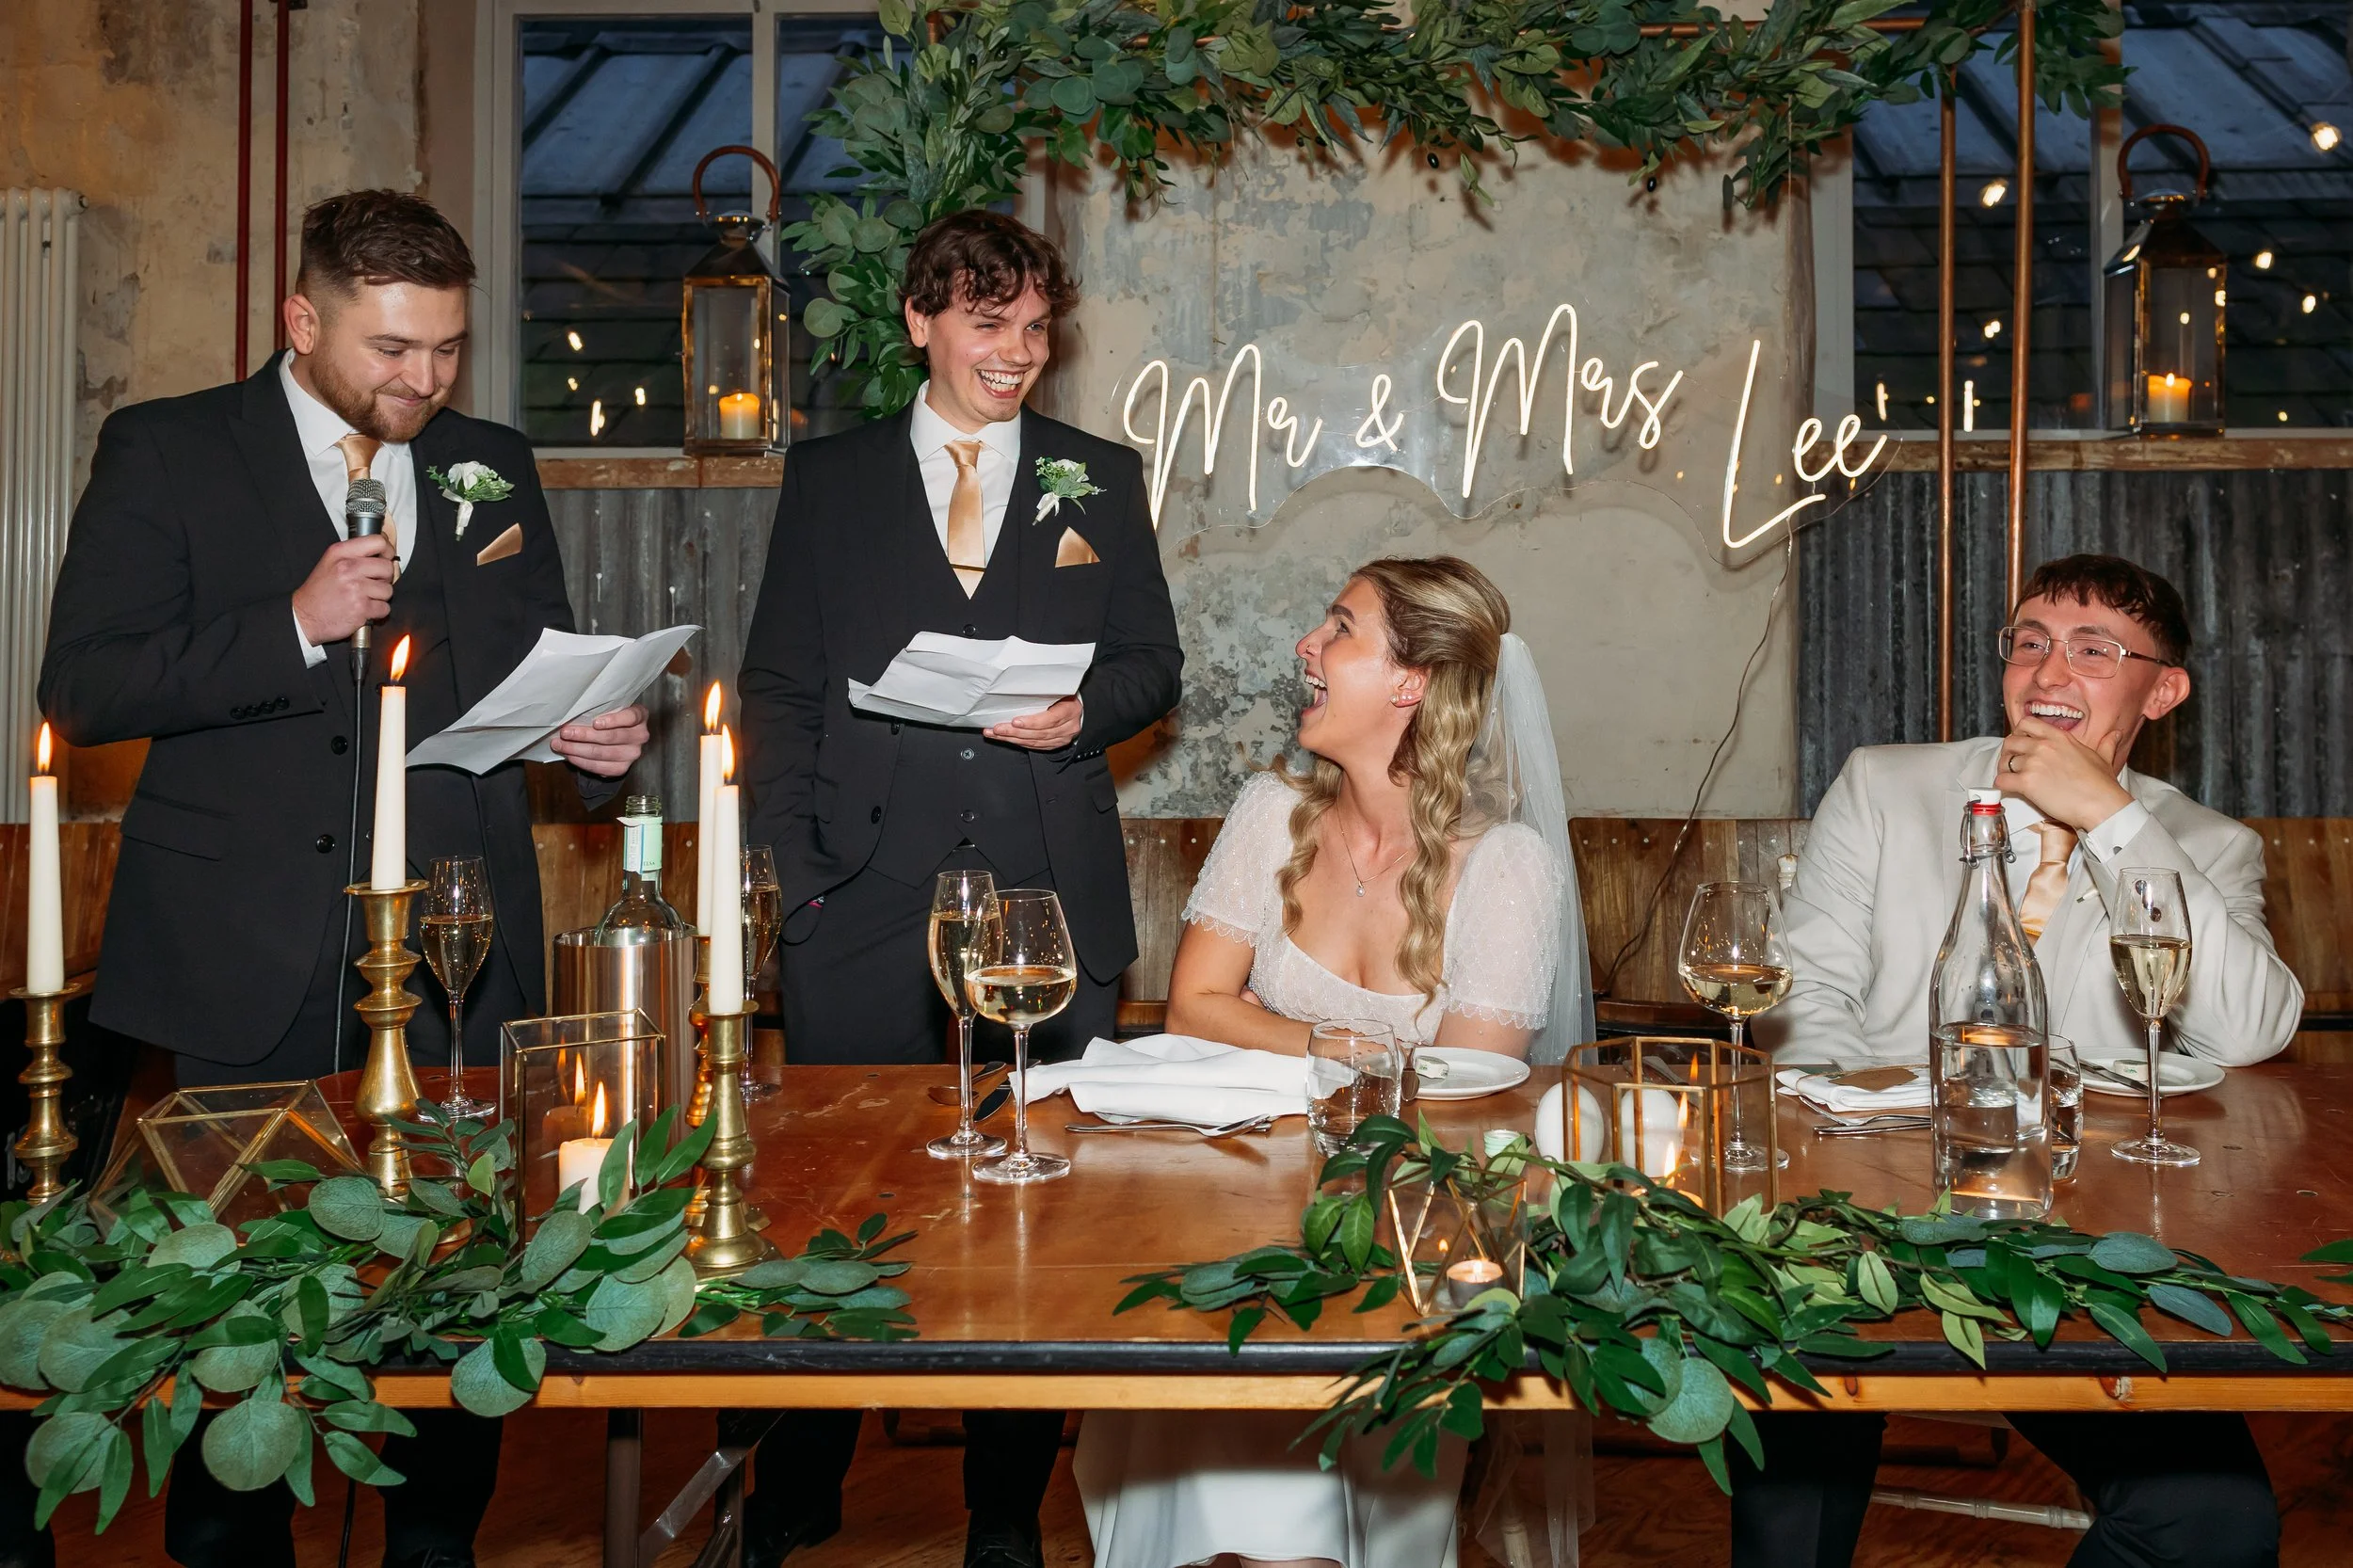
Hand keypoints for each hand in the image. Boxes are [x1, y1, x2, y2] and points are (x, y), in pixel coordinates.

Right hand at [291, 535, 394, 644]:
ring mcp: (355, 588)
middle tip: (372, 583)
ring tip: (364, 597)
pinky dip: (377, 611)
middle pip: (387, 567)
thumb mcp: (330, 562)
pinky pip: (385, 608)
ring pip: (388, 589)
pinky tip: (363, 609)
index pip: (378, 541)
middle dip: (384, 577)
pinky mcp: (361, 608)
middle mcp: (348, 568)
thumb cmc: (319, 591)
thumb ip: (354, 554)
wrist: (305, 616)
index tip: (386, 557)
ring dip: (380, 596)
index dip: (387, 550)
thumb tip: (382, 552)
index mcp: (341, 553)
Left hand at [551, 704, 649, 776]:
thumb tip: (572, 715)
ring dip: (577, 749)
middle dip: (584, 735)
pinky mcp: (623, 768)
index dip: (613, 720)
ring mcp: (633, 754)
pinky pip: (600, 767)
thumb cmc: (610, 718)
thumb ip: (600, 710)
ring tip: (560, 745)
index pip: (631, 717)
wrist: (618, 737)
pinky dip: (582, 762)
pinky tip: (570, 756)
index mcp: (640, 716)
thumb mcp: (611, 708)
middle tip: (564, 733)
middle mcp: (640, 736)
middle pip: (610, 737)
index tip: (595, 722)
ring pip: (602, 753)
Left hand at [983, 695, 1082, 750]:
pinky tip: (1007, 739)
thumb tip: (1018, 690)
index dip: (1032, 722)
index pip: (1050, 719)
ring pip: (1035, 742)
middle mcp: (1068, 727)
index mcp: (1070, 710)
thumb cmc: (1066, 695)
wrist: (1080, 708)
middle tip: (997, 728)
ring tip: (995, 734)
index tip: (1015, 721)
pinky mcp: (1055, 745)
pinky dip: (1019, 743)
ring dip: (1012, 739)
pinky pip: (1035, 746)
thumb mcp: (1059, 690)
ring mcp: (1062, 738)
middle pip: (1039, 733)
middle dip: (1015, 732)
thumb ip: (1044, 693)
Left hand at [1999, 717, 2133, 829]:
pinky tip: (2009, 789)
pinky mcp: (2027, 782)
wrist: (2102, 805)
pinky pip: (2001, 780)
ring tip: (2011, 778)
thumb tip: (2116, 734)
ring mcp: (2034, 763)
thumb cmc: (2103, 784)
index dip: (2019, 733)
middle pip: (2010, 741)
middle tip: (2013, 763)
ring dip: (2004, 770)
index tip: (2022, 744)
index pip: (2026, 723)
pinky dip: (2001, 785)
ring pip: (2004, 761)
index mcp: (2059, 737)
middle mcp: (2043, 746)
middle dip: (2008, 752)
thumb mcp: (2104, 758)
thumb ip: (2106, 744)